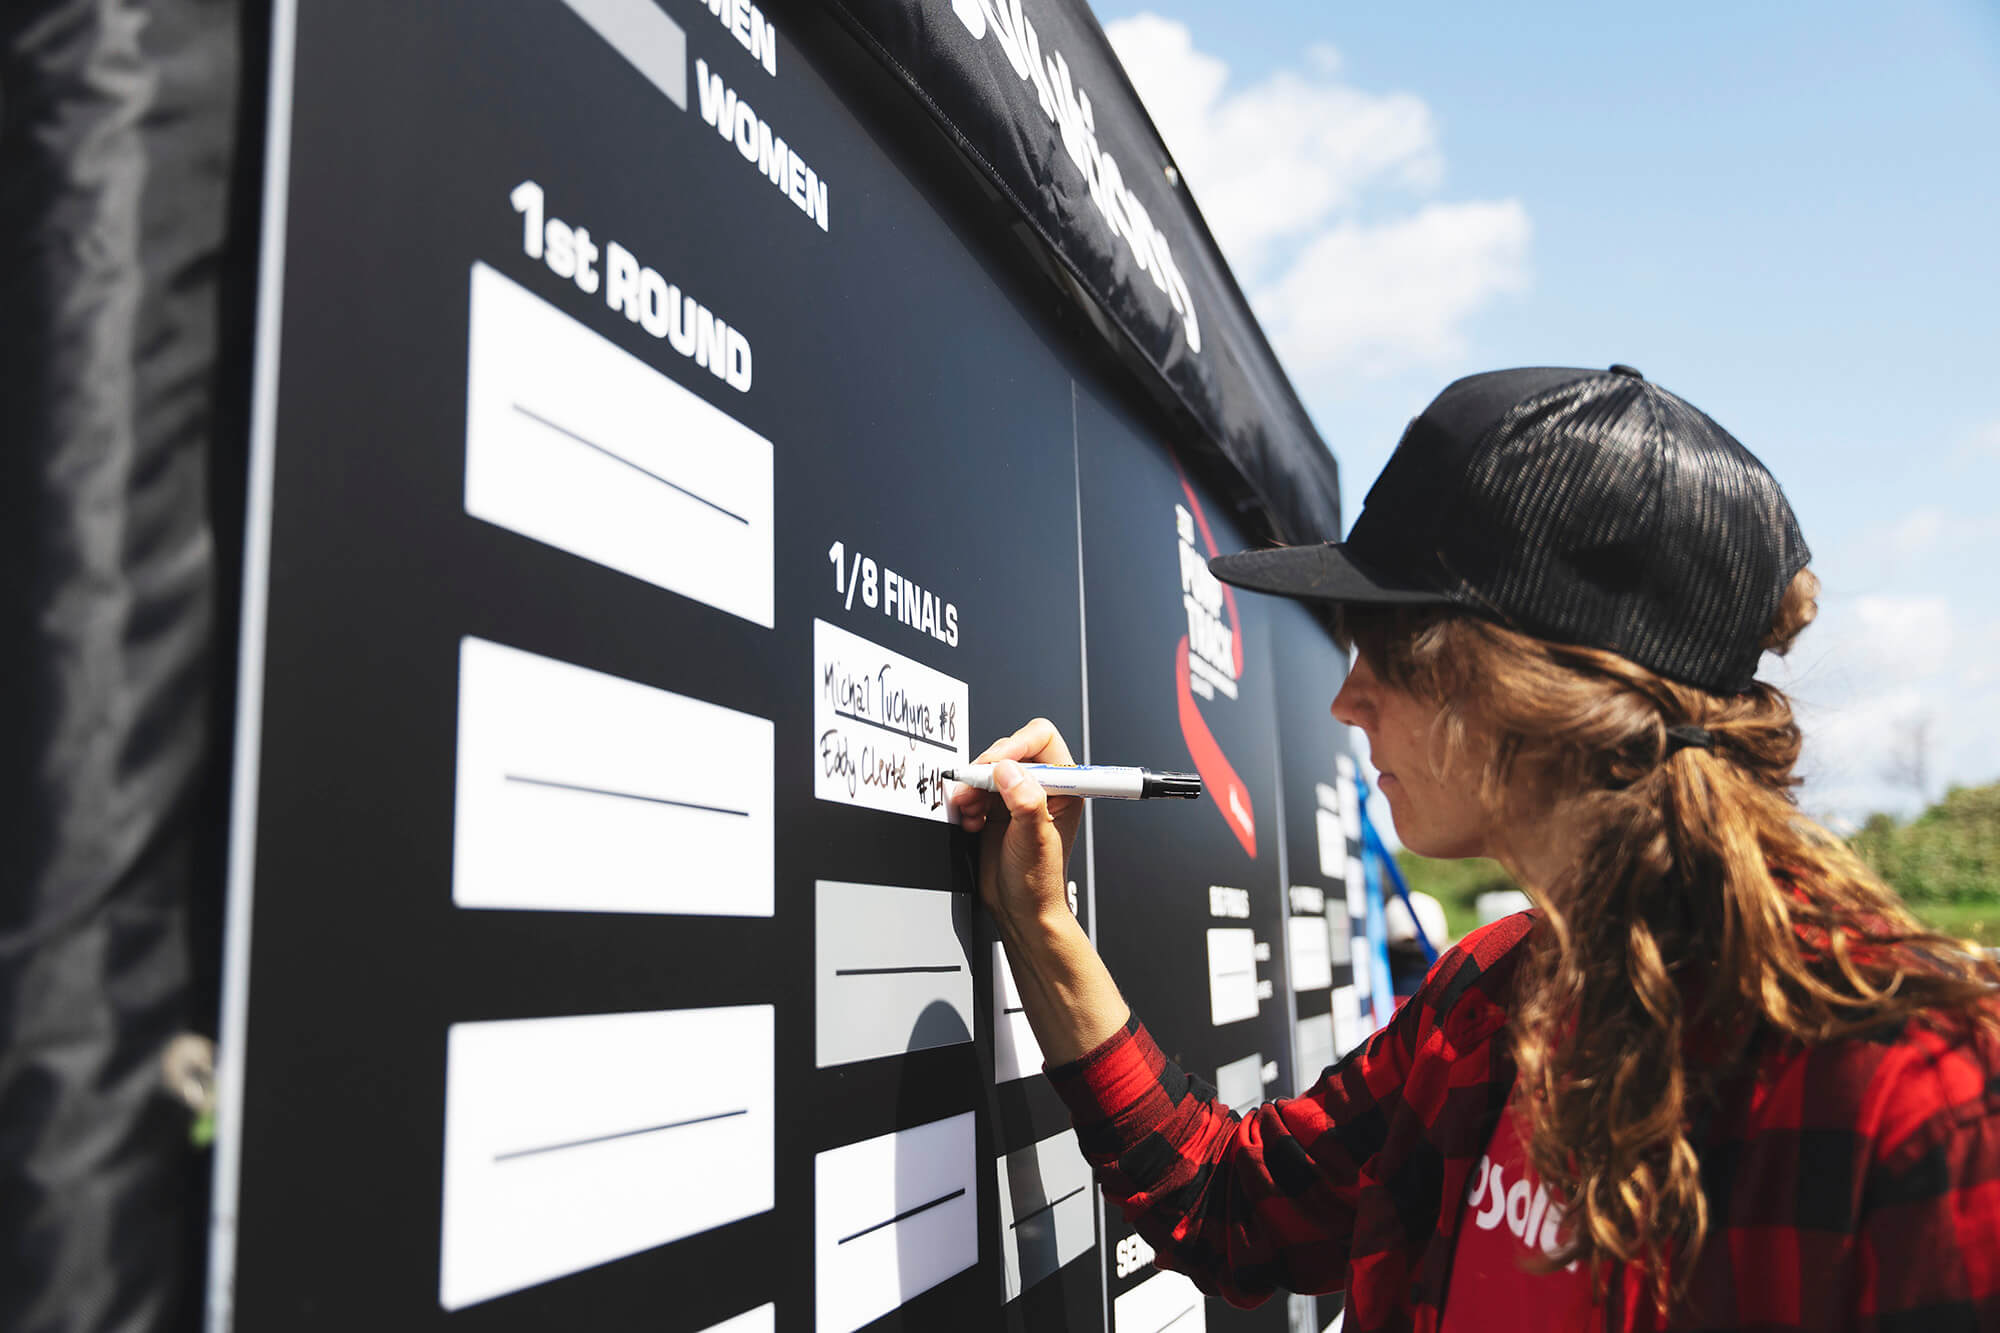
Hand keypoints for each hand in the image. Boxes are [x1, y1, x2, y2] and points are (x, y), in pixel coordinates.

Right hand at [951, 718, 1082, 926]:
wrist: (1019, 908)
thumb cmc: (1039, 882)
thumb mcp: (1034, 839)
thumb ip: (1025, 802)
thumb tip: (1008, 770)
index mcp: (1064, 787)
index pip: (1042, 740)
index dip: (1017, 745)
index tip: (996, 763)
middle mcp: (1041, 788)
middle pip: (1010, 751)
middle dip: (987, 769)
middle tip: (975, 788)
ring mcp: (1016, 797)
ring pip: (988, 770)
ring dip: (972, 787)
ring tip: (970, 810)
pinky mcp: (995, 808)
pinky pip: (974, 789)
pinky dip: (966, 801)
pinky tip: (971, 821)